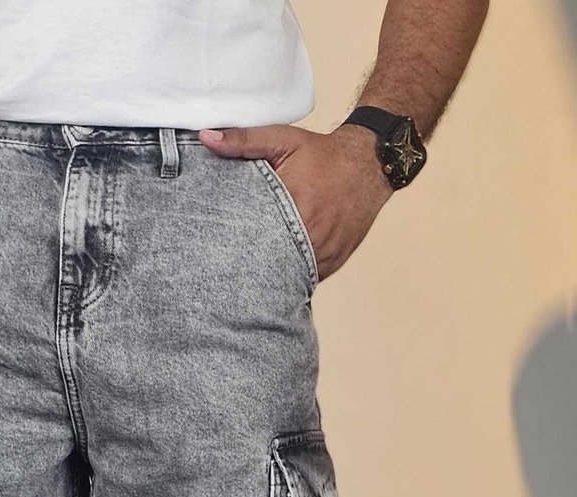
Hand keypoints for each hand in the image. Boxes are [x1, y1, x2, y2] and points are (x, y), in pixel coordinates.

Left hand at [201, 123, 392, 282]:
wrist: (369, 163)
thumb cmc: (323, 154)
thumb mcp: (283, 140)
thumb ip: (244, 141)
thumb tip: (207, 139)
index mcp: (296, 207)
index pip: (257, 238)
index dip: (238, 247)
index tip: (222, 250)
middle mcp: (313, 235)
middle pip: (271, 262)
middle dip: (252, 263)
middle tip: (230, 265)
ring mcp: (326, 253)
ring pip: (290, 275)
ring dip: (273, 272)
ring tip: (252, 269)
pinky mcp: (334, 262)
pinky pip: (307, 277)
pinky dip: (293, 273)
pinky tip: (278, 267)